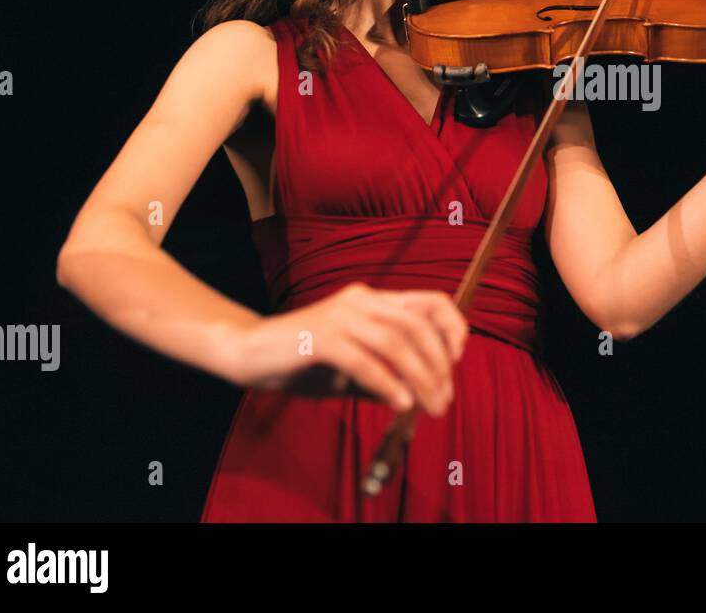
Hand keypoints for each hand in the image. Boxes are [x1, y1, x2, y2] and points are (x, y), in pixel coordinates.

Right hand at [229, 283, 468, 417]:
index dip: (451, 327)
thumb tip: (419, 397)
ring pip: (396, 341)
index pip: (429, 301)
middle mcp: (361, 300)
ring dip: (419, 376)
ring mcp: (340, 315)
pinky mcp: (320, 337)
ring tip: (428, 406)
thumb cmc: (301, 362)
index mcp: (372, 300)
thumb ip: (386, 376)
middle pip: (417, 325)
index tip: (458, 360)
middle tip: (444, 399)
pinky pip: (364, 360)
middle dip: (438, 364)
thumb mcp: (352, 370)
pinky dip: (386, 383)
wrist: (247, 353)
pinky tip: (399, 403)